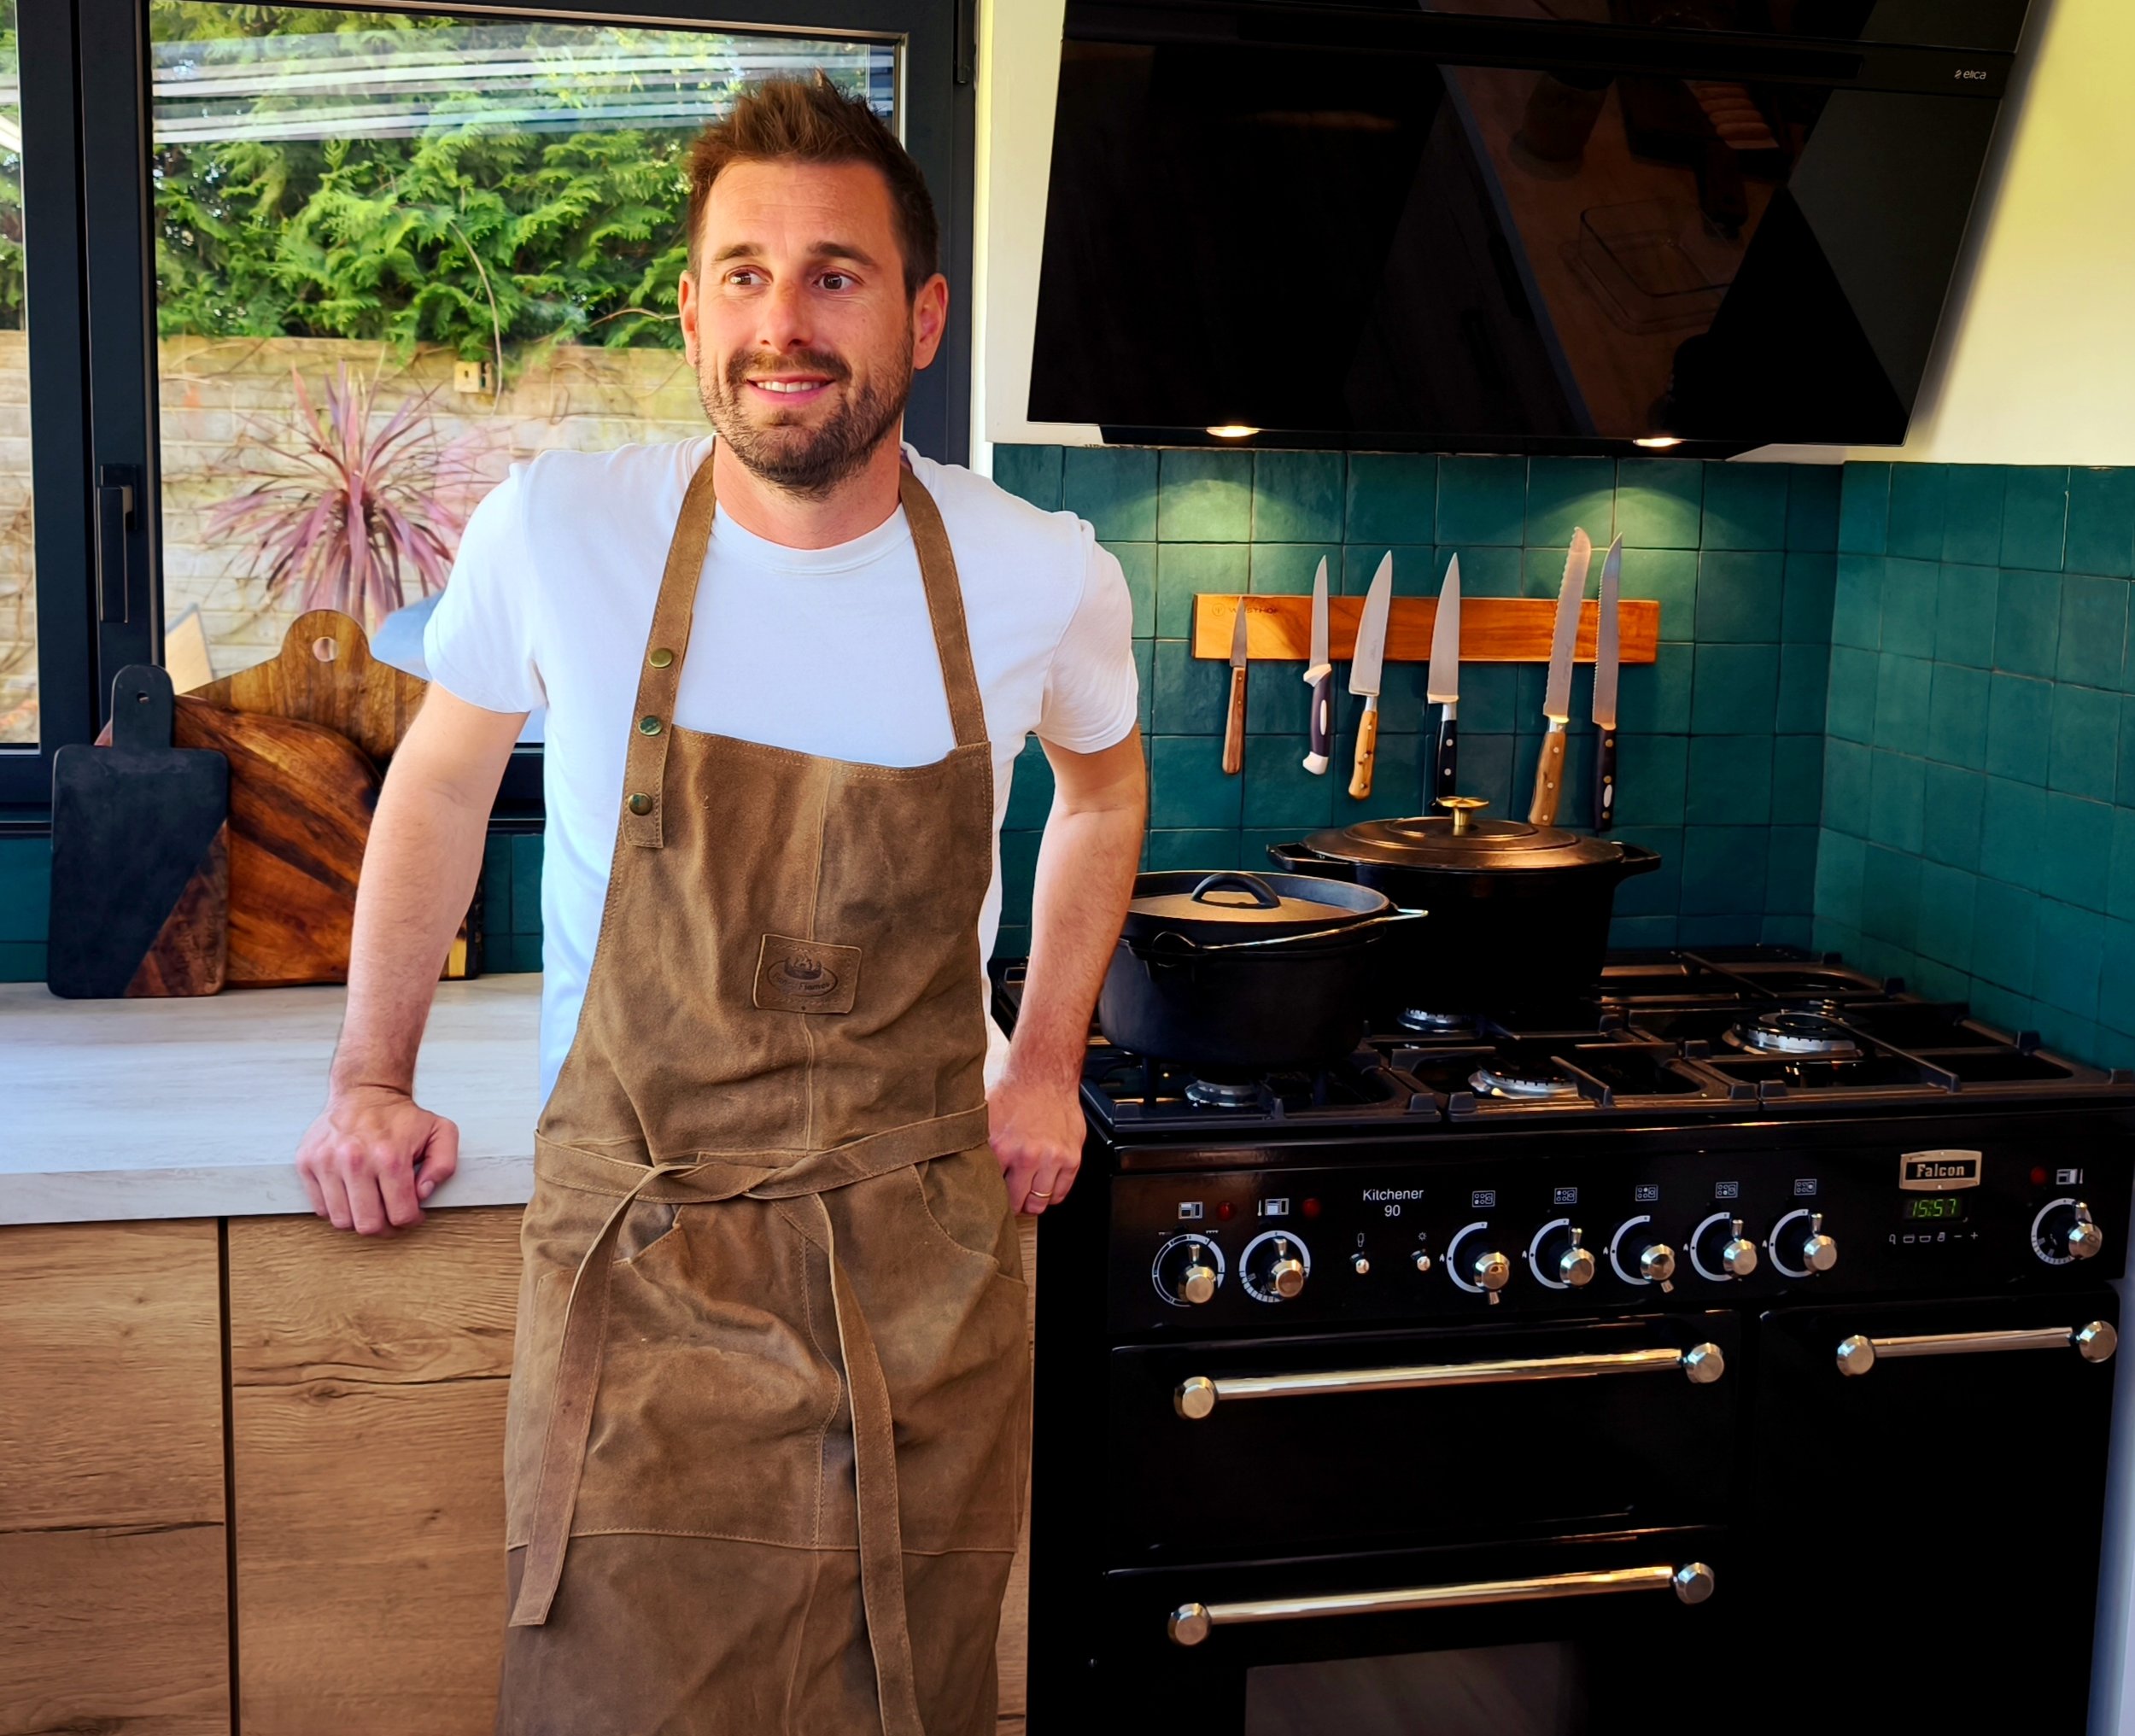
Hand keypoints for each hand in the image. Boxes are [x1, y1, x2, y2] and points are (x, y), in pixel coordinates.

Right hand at [296, 1085, 459, 1234]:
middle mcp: (355, 1161)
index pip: (400, 1214)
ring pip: (341, 1221)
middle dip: (385, 1227)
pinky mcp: (307, 1163)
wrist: (365, 1091)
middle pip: (368, 1225)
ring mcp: (327, 1163)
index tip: (412, 1214)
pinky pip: (320, 1208)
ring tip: (371, 1205)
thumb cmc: (401, 1116)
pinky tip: (352, 1195)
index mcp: (389, 1156)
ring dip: (359, 1219)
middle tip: (391, 1216)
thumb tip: (423, 1193)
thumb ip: (443, 1165)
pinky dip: (337, 1208)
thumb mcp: (440, 1132)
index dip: (411, 1220)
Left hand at [988, 1071, 1083, 1214]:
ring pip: (1040, 1201)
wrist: (1043, 1073)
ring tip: (1025, 1191)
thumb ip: (975, 1145)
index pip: (992, 1192)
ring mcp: (1052, 1158)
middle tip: (1008, 1197)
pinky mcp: (1071, 1157)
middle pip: (1017, 1203)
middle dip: (1011, 1203)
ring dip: (1031, 1200)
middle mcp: (1028, 1155)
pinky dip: (1052, 1193)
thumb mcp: (983, 1118)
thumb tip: (958, 1166)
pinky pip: (1061, 1192)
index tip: (988, 1197)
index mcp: (1001, 1147)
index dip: (989, 1195)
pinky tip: (1042, 1184)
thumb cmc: (1013, 1091)